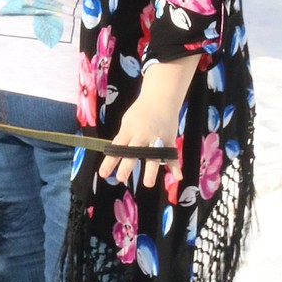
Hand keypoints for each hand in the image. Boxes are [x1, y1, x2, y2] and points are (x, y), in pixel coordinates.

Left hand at [98, 55, 199, 187]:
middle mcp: (142, 135)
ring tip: (148, 183)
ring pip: (153, 156)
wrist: (161, 97)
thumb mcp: (127, 121)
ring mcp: (157, 138)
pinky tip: (178, 177)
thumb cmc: (140, 111)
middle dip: (127, 166)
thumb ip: (123, 138)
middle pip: (133, 152)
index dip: (110, 161)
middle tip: (121, 178)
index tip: (103, 174)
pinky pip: (172, 155)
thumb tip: (116, 155)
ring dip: (151, 170)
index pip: (117, 148)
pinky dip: (176, 166)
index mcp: (129, 130)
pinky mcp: (169, 139)